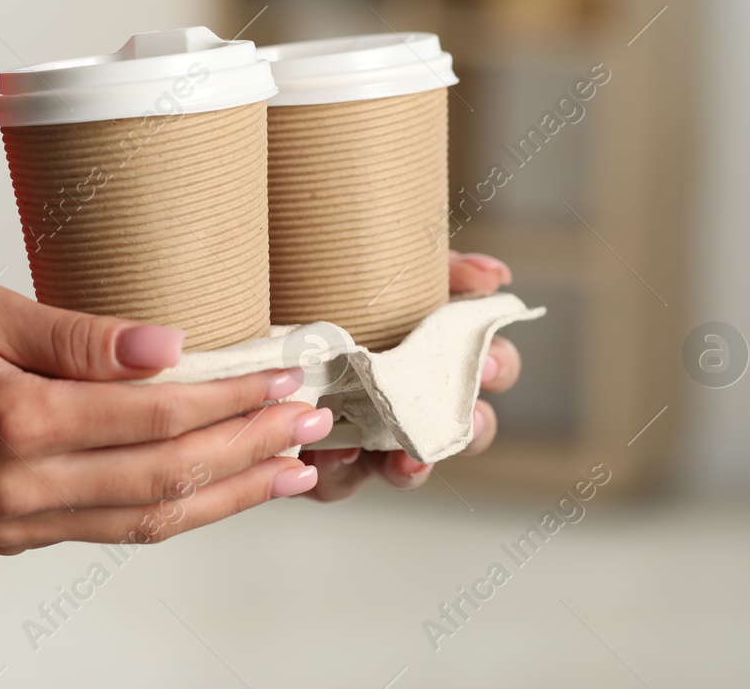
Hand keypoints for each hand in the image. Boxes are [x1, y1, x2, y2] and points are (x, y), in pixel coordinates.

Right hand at [0, 280, 331, 552]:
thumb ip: (78, 335)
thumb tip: (166, 345)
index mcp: (15, 421)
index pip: (154, 417)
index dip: (229, 400)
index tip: (283, 379)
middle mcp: (20, 487)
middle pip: (166, 480)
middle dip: (249, 450)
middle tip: (311, 422)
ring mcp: (17, 522)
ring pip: (149, 522)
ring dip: (227, 494)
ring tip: (289, 469)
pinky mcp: (13, 535)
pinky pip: (113, 531)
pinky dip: (175, 513)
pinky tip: (214, 489)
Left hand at [299, 252, 521, 499]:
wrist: (251, 307)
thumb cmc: (326, 288)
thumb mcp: (386, 270)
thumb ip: (442, 269)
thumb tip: (493, 275)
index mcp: (434, 355)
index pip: (488, 368)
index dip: (497, 367)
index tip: (490, 361)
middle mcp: (408, 403)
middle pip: (461, 431)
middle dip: (471, 429)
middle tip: (468, 420)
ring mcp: (365, 437)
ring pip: (404, 469)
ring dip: (412, 468)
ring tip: (406, 459)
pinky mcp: (317, 461)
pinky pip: (337, 481)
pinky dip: (340, 472)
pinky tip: (334, 453)